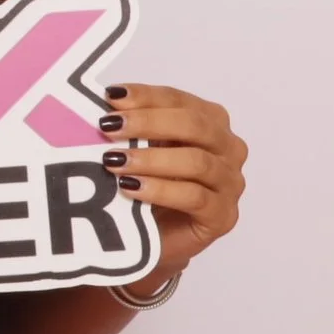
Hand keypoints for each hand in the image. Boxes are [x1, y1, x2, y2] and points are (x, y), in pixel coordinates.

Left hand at [100, 83, 247, 274]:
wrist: (155, 237)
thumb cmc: (149, 185)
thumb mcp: (139, 149)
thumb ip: (130, 128)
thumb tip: (103, 107)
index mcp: (210, 121)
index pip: (179, 100)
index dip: (146, 96)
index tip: (111, 97)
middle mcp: (227, 148)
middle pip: (194, 125)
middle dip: (148, 123)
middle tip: (109, 127)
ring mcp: (229, 183)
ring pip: (197, 162)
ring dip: (151, 159)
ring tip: (114, 161)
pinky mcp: (223, 215)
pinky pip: (195, 198)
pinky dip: (161, 190)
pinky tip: (131, 188)